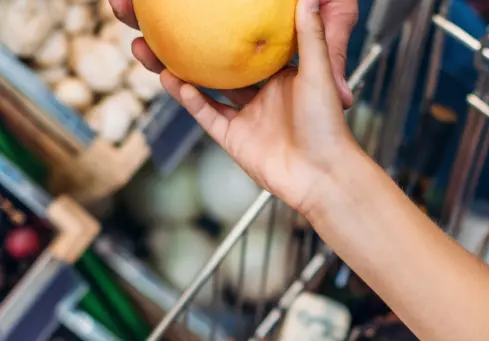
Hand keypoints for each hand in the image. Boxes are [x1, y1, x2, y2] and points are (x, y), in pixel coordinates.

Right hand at [159, 0, 358, 216]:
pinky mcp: (234, 140)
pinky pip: (208, 116)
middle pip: (225, 68)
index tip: (215, 12)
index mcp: (283, 77)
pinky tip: (176, 82)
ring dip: (186, 73)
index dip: (234, 31)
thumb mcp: (318, 73)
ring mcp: (247, 118)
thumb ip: (311, 35)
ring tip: (161, 52)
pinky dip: (191, 101)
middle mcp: (263, 96)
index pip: (253, 47)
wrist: (321, 176)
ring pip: (209, 90)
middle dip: (201, 51)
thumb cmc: (327, 126)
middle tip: (178, 30)